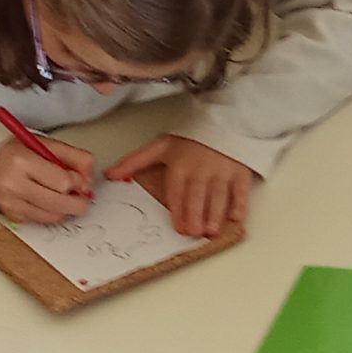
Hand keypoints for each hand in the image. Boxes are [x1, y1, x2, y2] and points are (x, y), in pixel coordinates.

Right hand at [0, 134, 96, 223]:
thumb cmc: (16, 153)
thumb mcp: (44, 144)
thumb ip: (73, 156)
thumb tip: (89, 177)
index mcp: (22, 162)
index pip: (63, 182)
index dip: (78, 183)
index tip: (82, 181)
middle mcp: (14, 185)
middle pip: (60, 204)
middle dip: (78, 201)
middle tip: (83, 196)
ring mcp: (11, 204)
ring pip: (54, 216)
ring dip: (66, 208)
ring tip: (65, 196)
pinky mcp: (12, 216)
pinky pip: (42, 221)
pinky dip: (51, 213)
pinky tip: (49, 201)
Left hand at [111, 136, 258, 238]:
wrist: (222, 119)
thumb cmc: (190, 138)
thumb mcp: (160, 146)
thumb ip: (135, 162)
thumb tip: (110, 175)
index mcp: (180, 164)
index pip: (178, 191)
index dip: (179, 210)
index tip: (179, 227)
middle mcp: (201, 169)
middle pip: (198, 195)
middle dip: (196, 215)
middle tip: (194, 233)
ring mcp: (222, 171)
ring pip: (219, 195)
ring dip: (215, 214)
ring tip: (211, 231)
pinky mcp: (240, 172)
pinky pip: (240, 190)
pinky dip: (239, 204)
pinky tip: (235, 218)